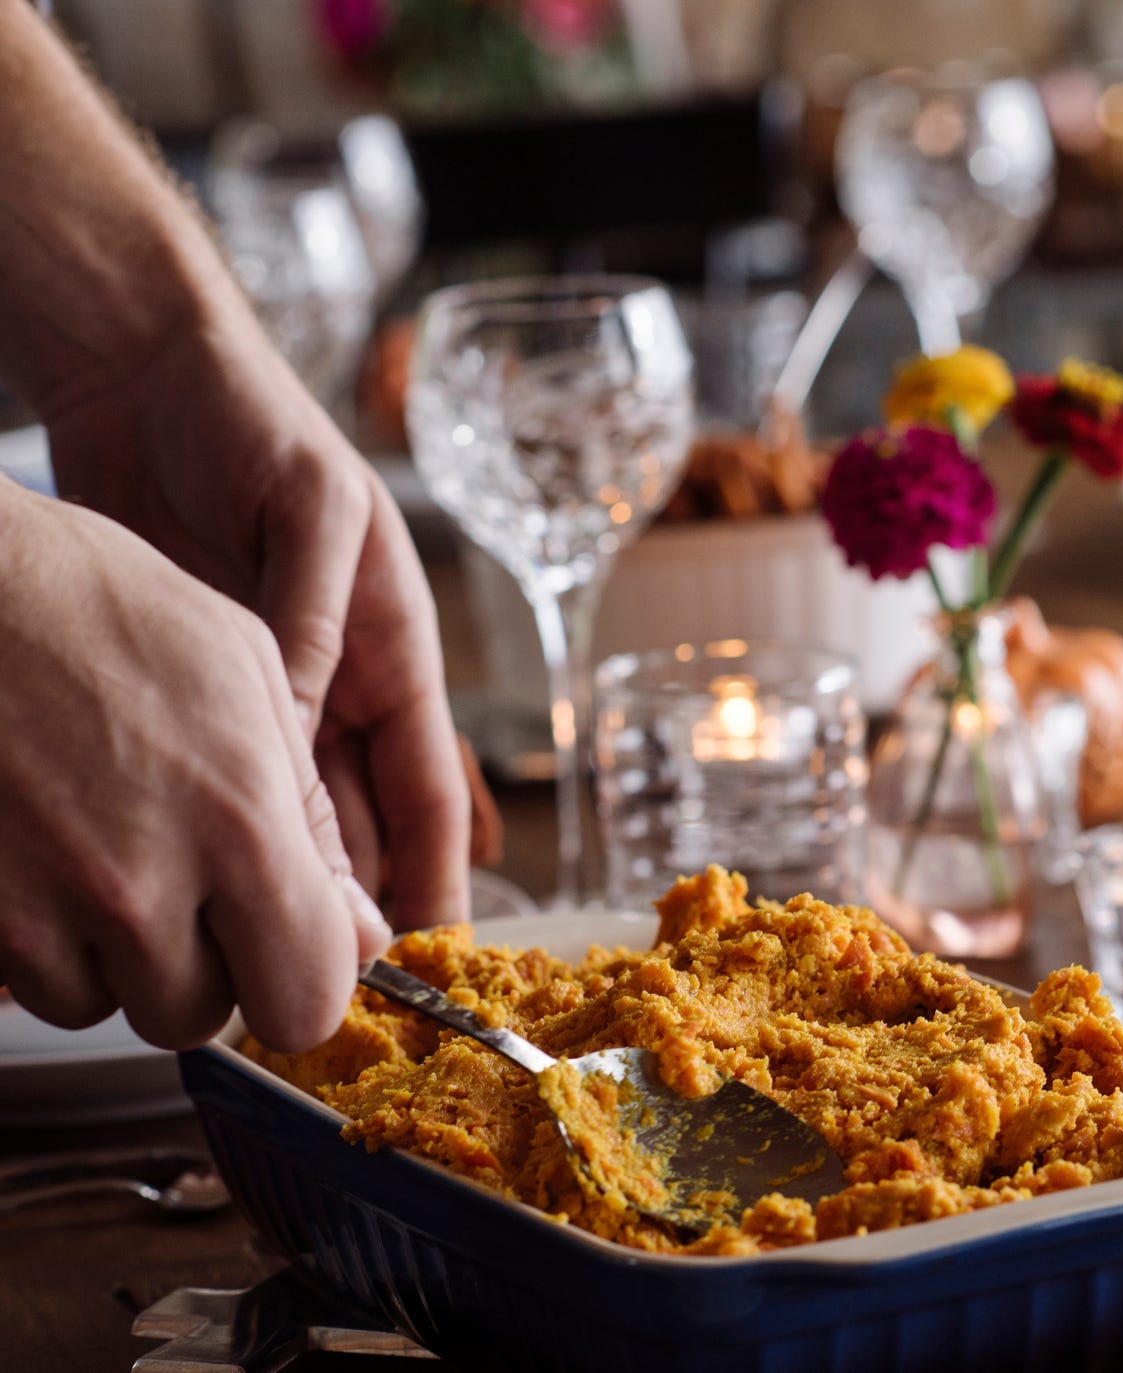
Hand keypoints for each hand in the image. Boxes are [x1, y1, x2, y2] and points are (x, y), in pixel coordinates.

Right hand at [0, 484, 393, 1050]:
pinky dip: (44, 944)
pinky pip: (31, 985)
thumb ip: (312, 821)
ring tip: (106, 848)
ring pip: (110, 1005)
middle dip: (210, 968)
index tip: (294, 947)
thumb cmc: (96, 606)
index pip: (307, 999)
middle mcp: (140, 889)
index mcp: (241, 828)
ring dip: (119, 958)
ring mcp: (39, 911)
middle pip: (204, 1017)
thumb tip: (358, 933)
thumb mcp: (247, 679)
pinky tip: (44, 856)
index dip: (304, 981)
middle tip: (192, 886)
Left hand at [42, 308, 470, 927]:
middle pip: (363, 824)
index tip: (441, 954)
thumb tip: (305, 727)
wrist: (150, 372)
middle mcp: (342, 686)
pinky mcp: (203, 685)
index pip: (432, 790)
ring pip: (293, 818)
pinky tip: (208, 886)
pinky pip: (224, 783)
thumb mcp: (311, 515)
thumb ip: (312, 622)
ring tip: (271, 961)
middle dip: (359, 905)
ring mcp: (273, 691)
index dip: (442, 875)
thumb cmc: (256, 422)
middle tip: (339, 988)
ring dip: (290, 884)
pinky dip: (224, 837)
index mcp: (397, 648)